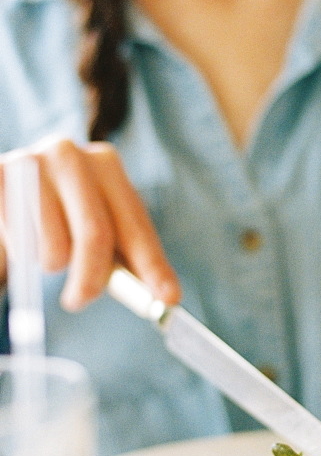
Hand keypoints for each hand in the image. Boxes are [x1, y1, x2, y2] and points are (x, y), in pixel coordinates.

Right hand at [0, 137, 180, 309]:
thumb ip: (126, 258)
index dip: (153, 265)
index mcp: (106, 165)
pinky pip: (21, 244)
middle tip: (81, 300)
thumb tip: (166, 297)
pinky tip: (22, 236)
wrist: (7, 190)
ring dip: (51, 264)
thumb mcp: (95, 228)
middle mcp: (71, 154)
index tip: (169, 298)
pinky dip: (24, 254)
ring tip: (46, 251)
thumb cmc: (58, 215)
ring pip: (53, 246)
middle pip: (95, 234)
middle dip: (92, 280)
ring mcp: (31, 162)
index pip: (135, 225)